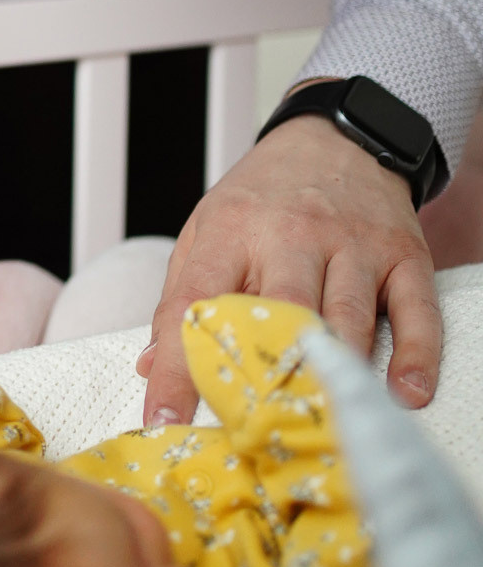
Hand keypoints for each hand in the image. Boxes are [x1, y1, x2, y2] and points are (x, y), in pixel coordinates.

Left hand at [136, 113, 439, 423]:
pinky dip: (413, 356)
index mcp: (233, 231)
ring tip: (319, 427)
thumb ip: (179, 298)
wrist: (334, 136)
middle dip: (268, 375)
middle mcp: (293, 234)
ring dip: (334, 376)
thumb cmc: (262, 196)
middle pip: (282, 311)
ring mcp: (353, 244)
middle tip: (254, 430)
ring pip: (346, 319)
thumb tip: (152, 366)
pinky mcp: (402, 254)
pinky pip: (413, 311)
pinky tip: (403, 395)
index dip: (178, 367)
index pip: (196, 302)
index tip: (163, 420)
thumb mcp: (207, 229)